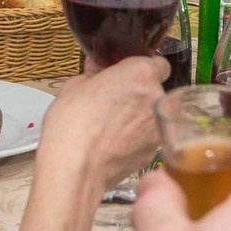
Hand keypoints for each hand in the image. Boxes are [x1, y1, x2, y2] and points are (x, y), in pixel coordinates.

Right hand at [36, 53, 167, 188]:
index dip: (143, 69)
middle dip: (139, 94)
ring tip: (110, 124)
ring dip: (138, 117)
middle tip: (114, 99)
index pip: (158, 63)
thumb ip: (94, 74)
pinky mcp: (153, 151)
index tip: (129, 74)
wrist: (75, 168)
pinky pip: (146, 137)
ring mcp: (157, 127)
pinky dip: (135, 138)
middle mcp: (156, 98)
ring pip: (152, 116)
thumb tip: (97, 70)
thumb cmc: (72, 125)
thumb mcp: (75, 86)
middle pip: (155, 90)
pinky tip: (112, 142)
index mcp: (140, 74)